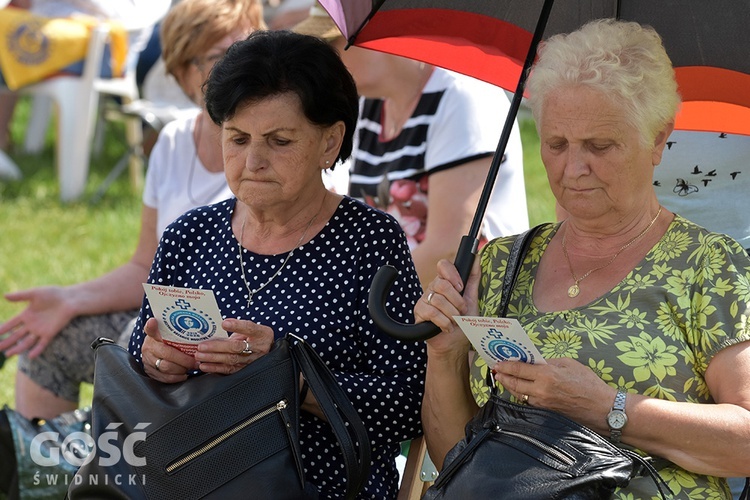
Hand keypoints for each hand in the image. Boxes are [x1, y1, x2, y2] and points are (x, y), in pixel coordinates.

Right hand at [0, 286, 75, 357]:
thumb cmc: (53, 294)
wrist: (70, 299)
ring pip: (26, 342)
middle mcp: (32, 324)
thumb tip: (4, 296)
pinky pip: (42, 344)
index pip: (11, 324)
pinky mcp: (50, 333)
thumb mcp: (34, 294)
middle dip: (6, 342)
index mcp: (27, 315)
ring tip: (8, 354)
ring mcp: (40, 330)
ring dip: (18, 348)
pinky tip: (30, 356)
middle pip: (16, 335)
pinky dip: (37, 350)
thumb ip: (20, 296)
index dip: (3, 329)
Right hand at [142, 318, 198, 382]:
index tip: (153, 321)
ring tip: (191, 366)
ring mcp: (148, 361)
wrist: (152, 353)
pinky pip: (165, 377)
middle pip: (167, 354)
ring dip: (182, 369)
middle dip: (184, 360)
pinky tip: (184, 374)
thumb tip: (187, 321)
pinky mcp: (150, 372)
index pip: (150, 329)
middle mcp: (149, 348)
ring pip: (166, 367)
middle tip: (195, 361)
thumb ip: (174, 328)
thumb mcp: (166, 333)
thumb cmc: (164, 342)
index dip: (152, 326)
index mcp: (153, 336)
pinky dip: (177, 377)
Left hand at [193, 318, 274, 374]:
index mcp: (262, 334)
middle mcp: (259, 348)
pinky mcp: (244, 370)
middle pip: (237, 347)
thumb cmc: (254, 337)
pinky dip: (215, 368)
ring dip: (213, 358)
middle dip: (217, 346)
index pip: (249, 328)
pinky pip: (229, 369)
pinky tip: (204, 366)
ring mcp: (252, 361)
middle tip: (202, 346)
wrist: (264, 350)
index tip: (224, 323)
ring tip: (199, 355)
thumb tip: (217, 327)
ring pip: (231, 359)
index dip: (237, 326)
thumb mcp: (250, 329)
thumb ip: (237, 328)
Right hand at [415, 258, 479, 355]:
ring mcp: (424, 300)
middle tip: (462, 311)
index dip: (452, 274)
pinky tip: (447, 327)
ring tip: (455, 321)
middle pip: (442, 284)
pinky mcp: (419, 313)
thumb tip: (475, 257)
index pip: (443, 266)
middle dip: (457, 301)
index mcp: (445, 282)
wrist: (454, 344)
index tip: (461, 287)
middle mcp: (433, 288)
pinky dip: (444, 322)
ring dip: (452, 314)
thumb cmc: (463, 322)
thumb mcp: (472, 298)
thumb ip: (473, 277)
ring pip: (438, 300)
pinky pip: (431, 312)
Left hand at [492, 357, 614, 430]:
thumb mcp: (569, 364)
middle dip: (503, 376)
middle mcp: (540, 391)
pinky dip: (520, 394)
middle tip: (496, 370)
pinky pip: (527, 402)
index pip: (518, 369)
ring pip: (518, 394)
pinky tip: (519, 388)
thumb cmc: (588, 383)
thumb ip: (548, 362)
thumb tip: (534, 362)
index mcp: (546, 375)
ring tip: (504, 378)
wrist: (602, 408)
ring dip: (509, 385)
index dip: (505, 365)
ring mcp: (541, 404)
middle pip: (514, 383)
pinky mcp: (545, 412)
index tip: (497, 362)